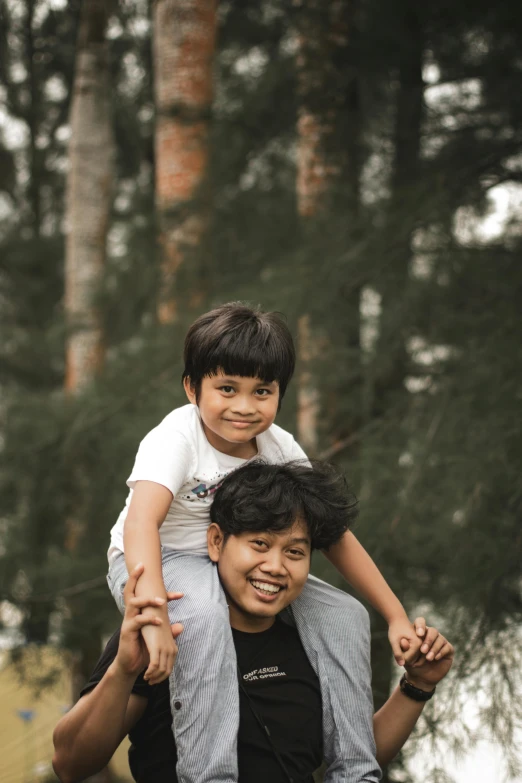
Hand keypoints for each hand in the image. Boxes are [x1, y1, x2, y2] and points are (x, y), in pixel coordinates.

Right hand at [116, 563, 182, 679]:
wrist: (131, 666)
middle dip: (134, 577)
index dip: (160, 590)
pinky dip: (148, 619)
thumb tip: (180, 625)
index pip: (144, 594)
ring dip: (147, 599)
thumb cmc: (143, 648)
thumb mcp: (157, 638)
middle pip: (129, 590)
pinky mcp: (127, 631)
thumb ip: (167, 631)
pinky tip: (159, 621)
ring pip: (132, 602)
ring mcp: (128, 621)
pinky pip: (137, 621)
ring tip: (161, 601)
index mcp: (137, 611)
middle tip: (142, 566)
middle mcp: (130, 613)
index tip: (179, 594)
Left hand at [389, 614, 421, 665]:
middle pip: (413, 660)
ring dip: (409, 656)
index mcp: (417, 643)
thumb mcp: (393, 640)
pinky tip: (407, 649)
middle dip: (405, 657)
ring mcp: (424, 644)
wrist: (399, 620)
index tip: (396, 648)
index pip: (409, 659)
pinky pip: (418, 656)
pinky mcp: (423, 644)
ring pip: (416, 658)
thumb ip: (397, 652)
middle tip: (399, 646)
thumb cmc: (395, 629)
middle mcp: (423, 644)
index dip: (400, 657)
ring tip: (402, 646)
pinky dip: (412, 655)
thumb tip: (401, 664)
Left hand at [404, 626, 453, 688]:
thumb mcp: (405, 656)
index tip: (419, 634)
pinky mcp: (448, 649)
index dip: (420, 625)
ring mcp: (441, 641)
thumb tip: (403, 642)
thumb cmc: (411, 663)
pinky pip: (447, 647)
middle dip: (428, 640)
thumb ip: (403, 649)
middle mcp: (431, 635)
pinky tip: (435, 658)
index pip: (420, 622)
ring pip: (440, 639)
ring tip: (428, 658)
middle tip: (423, 650)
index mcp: (420, 632)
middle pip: (433, 631)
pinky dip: (441, 652)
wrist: (421, 678)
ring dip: (434, 648)